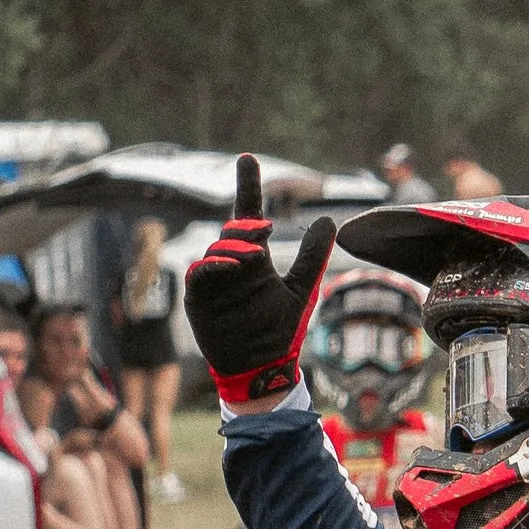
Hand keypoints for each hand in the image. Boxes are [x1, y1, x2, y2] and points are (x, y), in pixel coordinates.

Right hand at [184, 153, 337, 408]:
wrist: (262, 369)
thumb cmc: (279, 332)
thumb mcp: (301, 289)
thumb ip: (313, 256)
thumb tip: (328, 219)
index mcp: (254, 259)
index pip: (249, 214)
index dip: (248, 186)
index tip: (247, 159)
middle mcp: (232, 264)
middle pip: (233, 230)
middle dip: (247, 226)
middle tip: (266, 230)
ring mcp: (215, 281)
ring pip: (217, 249)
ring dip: (235, 247)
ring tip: (256, 256)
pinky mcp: (200, 299)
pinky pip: (201, 273)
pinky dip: (214, 266)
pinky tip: (232, 267)